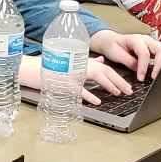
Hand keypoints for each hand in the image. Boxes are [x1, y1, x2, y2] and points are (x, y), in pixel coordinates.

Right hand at [18, 54, 134, 105]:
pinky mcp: (64, 82)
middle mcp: (79, 64)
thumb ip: (87, 61)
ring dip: (109, 85)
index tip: (127, 84)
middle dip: (119, 81)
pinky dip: (89, 95)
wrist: (31, 68)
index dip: (117, 75)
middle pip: (104, 71)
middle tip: (129, 90)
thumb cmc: (49, 66)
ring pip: (96, 77)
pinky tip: (97, 101)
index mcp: (81, 59)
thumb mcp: (69, 61)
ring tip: (118, 93)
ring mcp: (72, 73)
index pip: (104, 66)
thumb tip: (101, 60)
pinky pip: (79, 89)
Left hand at [90, 30, 160, 81]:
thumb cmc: (113, 46)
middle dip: (160, 65)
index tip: (141, 78)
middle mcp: (146, 40)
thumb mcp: (116, 54)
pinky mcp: (155, 48)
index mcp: (136, 39)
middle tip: (155, 77)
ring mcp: (152, 43)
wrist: (111, 41)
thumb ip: (128, 61)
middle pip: (160, 49)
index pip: (144, 53)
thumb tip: (138, 69)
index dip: (143, 67)